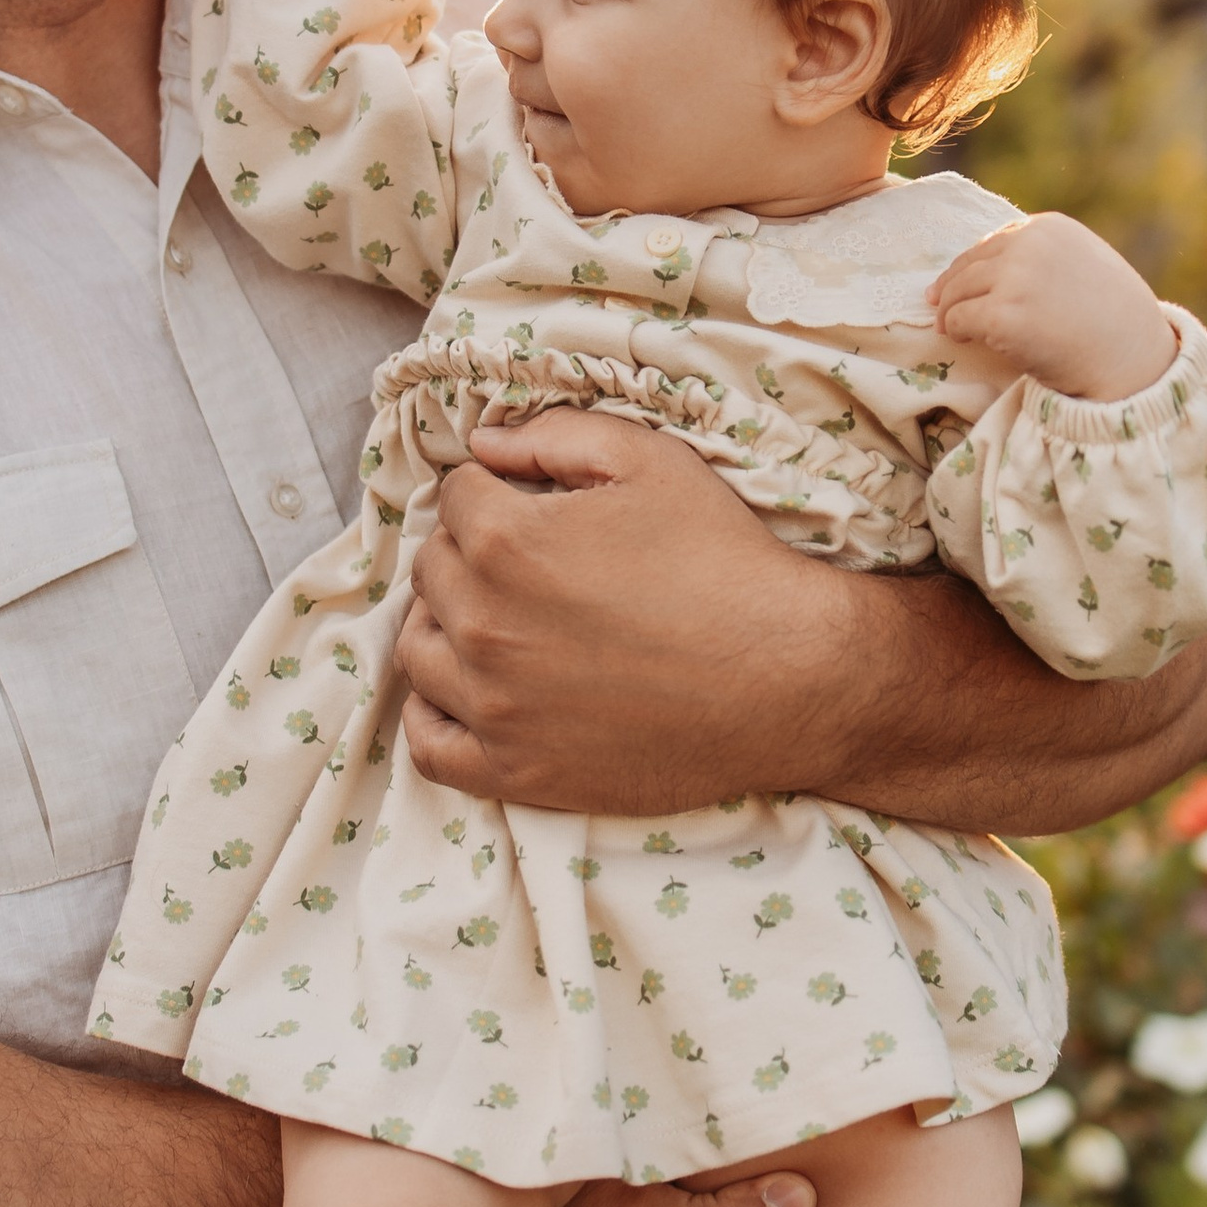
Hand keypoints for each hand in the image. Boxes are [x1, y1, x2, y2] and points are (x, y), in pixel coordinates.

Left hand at [395, 409, 845, 806]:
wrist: (789, 677)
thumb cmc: (725, 562)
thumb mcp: (653, 462)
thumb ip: (555, 436)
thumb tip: (482, 445)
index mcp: (505, 540)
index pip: (455, 497)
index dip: (497, 493)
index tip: (538, 509)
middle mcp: (483, 623)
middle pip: (432, 570)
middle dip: (471, 554)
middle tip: (534, 565)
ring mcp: (493, 705)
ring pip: (418, 650)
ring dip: (447, 626)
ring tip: (503, 621)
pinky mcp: (514, 770)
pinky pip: (427, 744)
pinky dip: (434, 714)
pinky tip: (468, 693)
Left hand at [930, 212, 1176, 401]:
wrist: (1133, 358)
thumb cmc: (1117, 320)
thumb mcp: (1086, 264)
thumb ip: (1047, 256)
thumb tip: (999, 267)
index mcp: (1050, 227)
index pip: (995, 241)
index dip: (973, 264)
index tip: (957, 281)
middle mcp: (1029, 244)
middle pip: (970, 263)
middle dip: (951, 287)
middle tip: (939, 307)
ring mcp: (1014, 278)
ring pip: (958, 290)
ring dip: (950, 311)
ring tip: (950, 328)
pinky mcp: (1002, 315)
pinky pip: (959, 319)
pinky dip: (955, 331)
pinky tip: (962, 341)